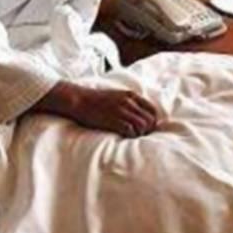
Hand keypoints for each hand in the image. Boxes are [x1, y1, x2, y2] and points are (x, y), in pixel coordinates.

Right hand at [34, 83, 159, 137]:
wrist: (79, 99)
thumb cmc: (96, 99)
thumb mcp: (117, 95)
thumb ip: (129, 102)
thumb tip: (138, 113)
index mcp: (131, 95)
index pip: (152, 109)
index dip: (152, 120)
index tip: (148, 127)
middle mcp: (129, 103)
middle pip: (150, 119)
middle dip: (148, 129)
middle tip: (141, 135)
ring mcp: (122, 111)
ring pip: (142, 126)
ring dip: (140, 134)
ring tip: (133, 137)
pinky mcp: (114, 120)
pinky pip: (130, 131)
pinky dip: (131, 136)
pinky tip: (126, 137)